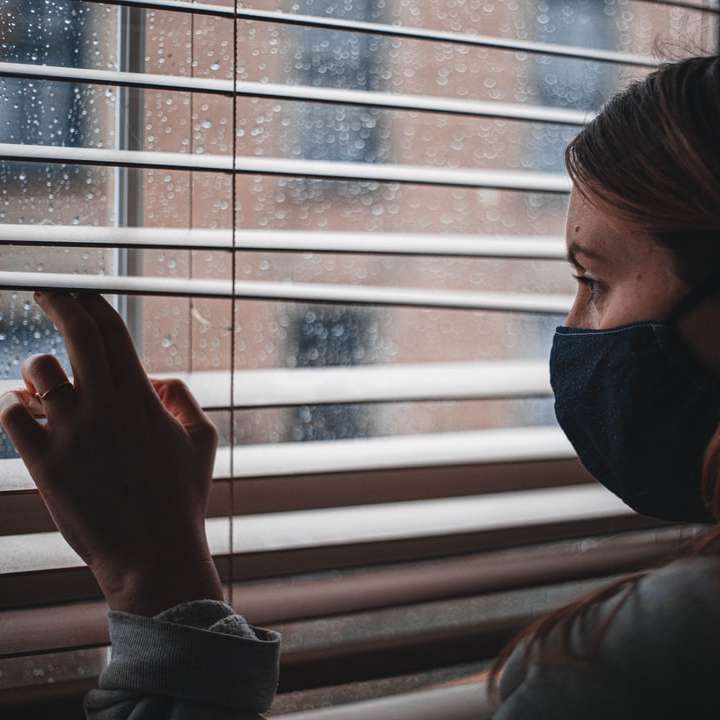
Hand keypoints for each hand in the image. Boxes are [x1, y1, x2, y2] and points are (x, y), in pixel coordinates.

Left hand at [0, 291, 223, 615]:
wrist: (152, 554)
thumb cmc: (181, 499)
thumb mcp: (201, 442)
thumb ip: (184, 399)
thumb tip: (158, 378)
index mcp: (143, 397)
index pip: (112, 331)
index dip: (92, 303)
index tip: (79, 293)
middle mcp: (105, 405)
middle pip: (76, 334)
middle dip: (58, 303)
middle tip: (47, 294)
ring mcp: (72, 433)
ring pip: (38, 372)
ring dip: (37, 369)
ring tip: (40, 380)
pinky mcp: (44, 462)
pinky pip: (12, 415)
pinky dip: (15, 407)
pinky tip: (24, 412)